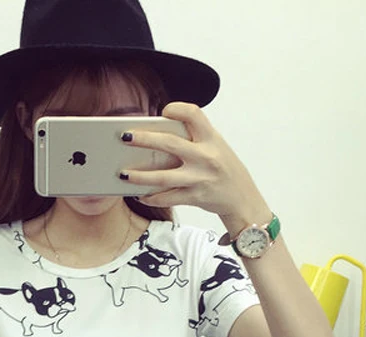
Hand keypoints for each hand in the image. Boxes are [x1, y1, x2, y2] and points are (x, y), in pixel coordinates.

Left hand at [121, 102, 270, 227]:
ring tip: (123, 173)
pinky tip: (139, 194)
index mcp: (211, 138)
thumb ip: (193, 138)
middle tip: (124, 137)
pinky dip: (151, 197)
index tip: (163, 111)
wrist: (242, 198)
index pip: (193, 114)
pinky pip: (168, 198)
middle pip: (169, 144)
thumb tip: (156, 135)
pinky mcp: (195, 197)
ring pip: (163, 177)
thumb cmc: (223, 168)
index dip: (177, 109)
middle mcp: (206, 156)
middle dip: (144, 139)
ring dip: (140, 176)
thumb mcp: (215, 146)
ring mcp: (200, 178)